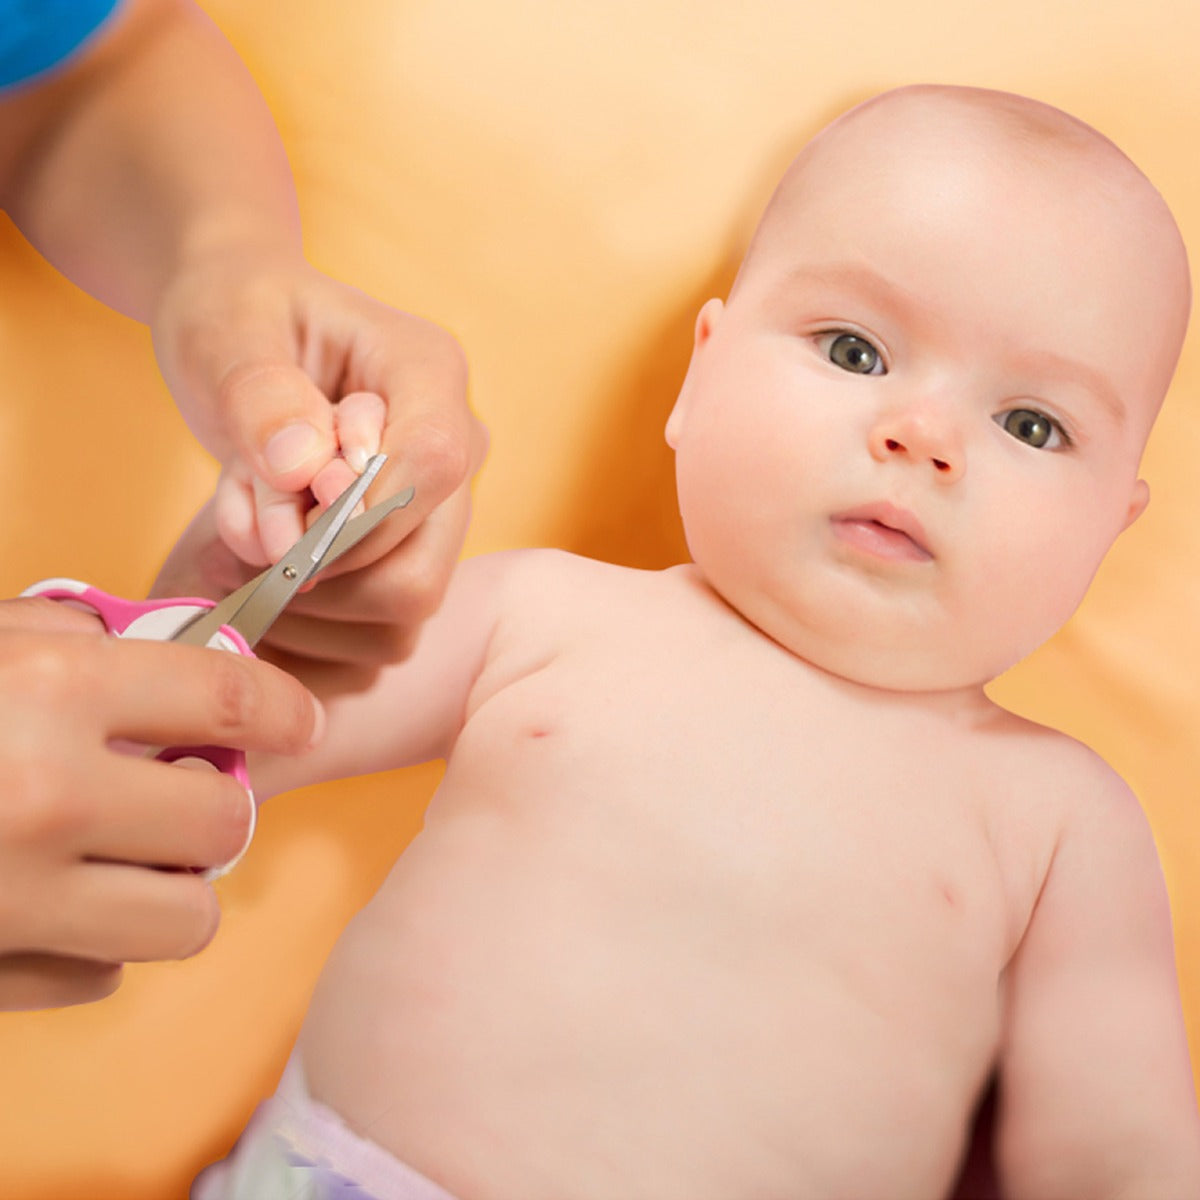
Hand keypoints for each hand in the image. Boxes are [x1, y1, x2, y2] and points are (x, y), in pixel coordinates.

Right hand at [0, 596, 321, 1008]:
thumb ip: (67, 635)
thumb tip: (148, 644)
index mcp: (56, 692)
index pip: (231, 700)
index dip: (284, 710)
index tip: (300, 722)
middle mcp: (54, 796)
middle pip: (224, 820)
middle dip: (213, 803)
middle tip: (173, 792)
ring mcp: (20, 899)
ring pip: (187, 917)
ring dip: (170, 887)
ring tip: (118, 857)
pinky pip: (99, 975)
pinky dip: (91, 944)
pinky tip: (49, 906)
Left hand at [151, 249, 486, 663]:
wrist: (243, 335)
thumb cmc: (237, 316)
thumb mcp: (225, 331)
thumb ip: (260, 395)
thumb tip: (304, 471)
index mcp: (428, 371)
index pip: (434, 461)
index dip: (355, 511)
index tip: (282, 507)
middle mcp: (456, 448)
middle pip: (422, 568)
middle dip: (317, 567)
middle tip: (248, 522)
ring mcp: (439, 512)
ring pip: (397, 611)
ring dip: (299, 591)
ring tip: (247, 524)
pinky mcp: (410, 555)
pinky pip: (369, 628)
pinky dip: (301, 612)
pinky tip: (263, 554)